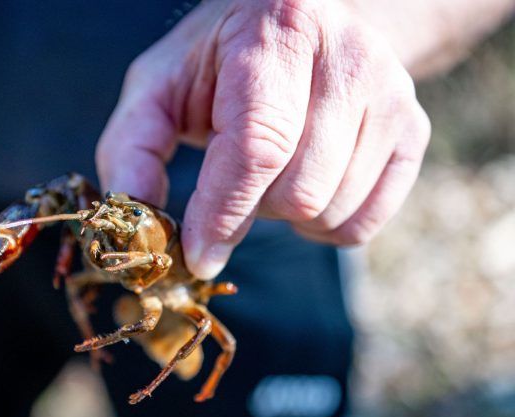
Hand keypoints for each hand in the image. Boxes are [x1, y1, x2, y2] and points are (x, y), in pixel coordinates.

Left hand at [97, 0, 430, 278]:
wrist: (303, 28)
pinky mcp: (414, 131)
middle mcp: (349, 57)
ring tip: (268, 176)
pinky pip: (364, 225)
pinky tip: (304, 187)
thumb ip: (133, 146)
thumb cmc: (221, 64)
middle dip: (250, 213)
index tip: (196, 256)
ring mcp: (392, 95)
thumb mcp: (160, 86)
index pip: (258, 147)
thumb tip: (133, 214)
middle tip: (232, 186)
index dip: (223, 213)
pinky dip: (322, 227)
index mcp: (279, 33)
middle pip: (299, 191)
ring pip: (331, 211)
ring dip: (284, 218)